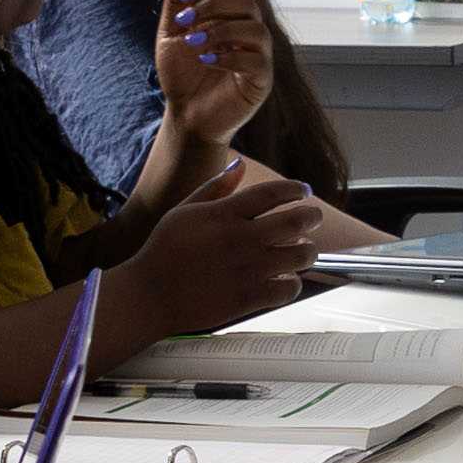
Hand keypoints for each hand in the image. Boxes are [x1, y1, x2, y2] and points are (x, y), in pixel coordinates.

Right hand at [124, 170, 326, 333]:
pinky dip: (292, 283)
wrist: (149, 296)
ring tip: (302, 250)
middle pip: (296, 221)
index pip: (273, 193)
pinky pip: (289, 289)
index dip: (295, 189)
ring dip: (307, 251)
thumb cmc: (164, 251)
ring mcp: (247, 270)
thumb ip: (216, 187)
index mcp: (224, 214)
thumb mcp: (185, 211)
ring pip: (300, 256)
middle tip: (313, 217)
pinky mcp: (248, 298)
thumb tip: (240, 164)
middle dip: (312, 216)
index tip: (304, 190)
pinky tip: (285, 279)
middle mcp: (240, 239)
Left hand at [149, 0, 277, 146]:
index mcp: (232, 19)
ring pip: (256, 30)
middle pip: (247, 3)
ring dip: (222, 31)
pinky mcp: (261, 82)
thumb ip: (176, 2)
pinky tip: (207, 61)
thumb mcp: (171, 35)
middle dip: (214, 7)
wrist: (185, 115)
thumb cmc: (181, 76)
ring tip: (196, 43)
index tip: (184, 0)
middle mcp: (250, 34)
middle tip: (186, 23)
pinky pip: (258, 62)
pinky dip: (230, 57)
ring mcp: (260, 58)